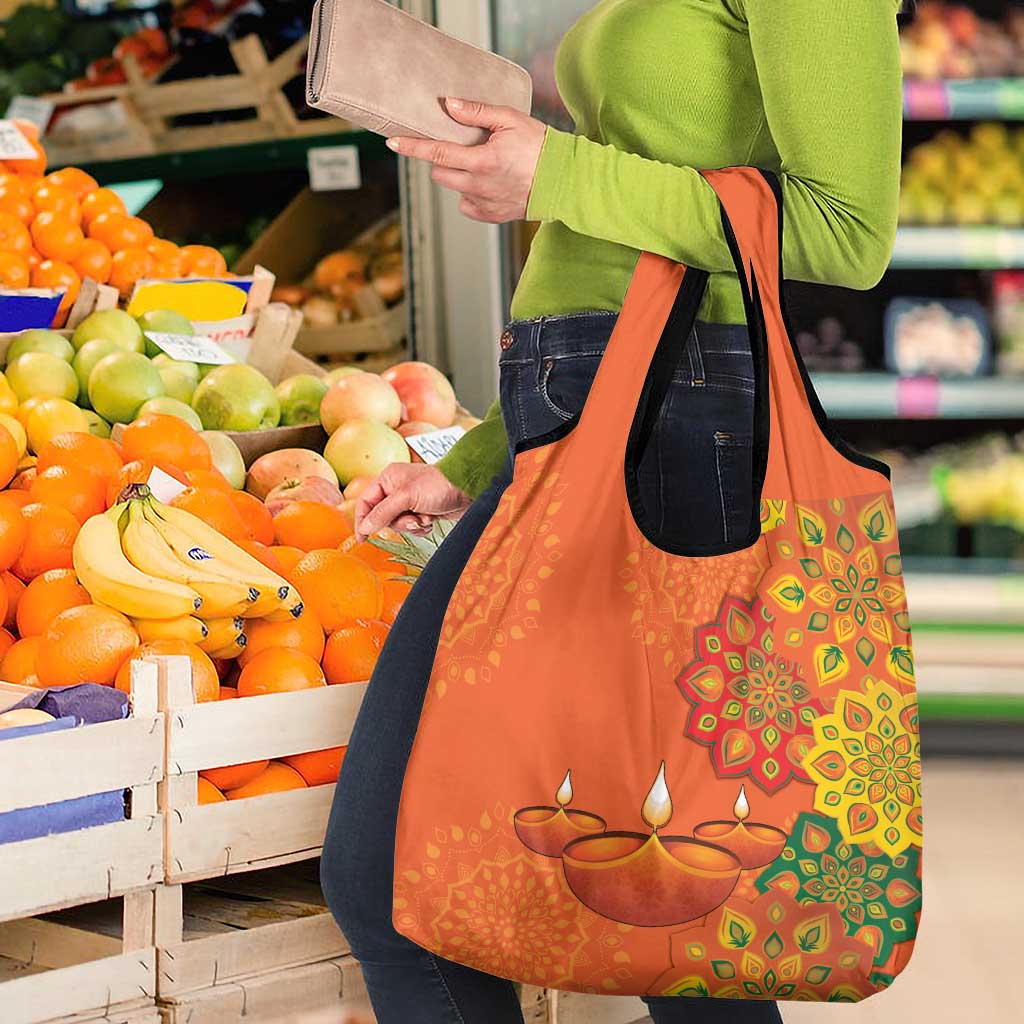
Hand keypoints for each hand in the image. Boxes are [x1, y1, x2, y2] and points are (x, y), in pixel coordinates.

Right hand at [354, 463, 471, 540]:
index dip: (362, 520)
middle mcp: (396, 489)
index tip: (362, 538)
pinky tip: (431, 519)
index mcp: (388, 479)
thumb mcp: (406, 497)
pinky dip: (421, 527)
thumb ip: (383, 512)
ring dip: (412, 525)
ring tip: (425, 517)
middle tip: (412, 519)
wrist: (467, 489)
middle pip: (382, 517)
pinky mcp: (421, 511)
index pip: (366, 502)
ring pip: (398, 524)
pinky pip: (412, 527)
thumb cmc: (438, 485)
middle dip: (399, 522)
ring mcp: (409, 501)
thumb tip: (365, 527)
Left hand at [386, 97, 546, 222]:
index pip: (437, 153)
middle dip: (442, 159)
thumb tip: (448, 105)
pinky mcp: (491, 216)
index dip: (412, 147)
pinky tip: (488, 183)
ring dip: (458, 175)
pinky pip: (467, 204)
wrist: (564, 181)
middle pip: (440, 173)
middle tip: (460, 147)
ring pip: (454, 188)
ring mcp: (484, 204)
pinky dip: (471, 193)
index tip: (393, 143)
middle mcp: (479, 186)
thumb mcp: (510, 119)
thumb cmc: (540, 146)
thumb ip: (476, 112)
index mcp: (482, 161)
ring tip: (481, 164)